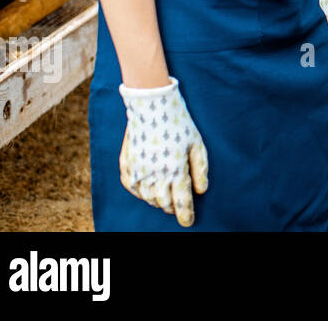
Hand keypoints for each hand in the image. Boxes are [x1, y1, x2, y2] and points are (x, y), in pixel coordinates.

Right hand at [118, 77, 208, 226]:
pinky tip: (148, 189)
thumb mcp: (196, 143)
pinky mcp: (126, 165)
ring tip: (166, 196)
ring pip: (148, 198)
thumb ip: (200, 169)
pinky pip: (133, 188)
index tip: (188, 222)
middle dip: (172, 207)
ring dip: (158, 200)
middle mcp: (155, 174)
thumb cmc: (178, 122)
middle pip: (164, 203)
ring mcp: (138, 171)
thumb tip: (201, 191)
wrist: (150, 104)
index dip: (185, 215)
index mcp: (175, 170)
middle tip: (179, 206)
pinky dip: (141, 192)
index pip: (181, 202)